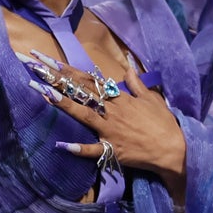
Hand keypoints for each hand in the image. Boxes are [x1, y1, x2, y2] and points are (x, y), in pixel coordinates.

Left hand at [21, 52, 185, 181]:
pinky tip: (62, 144)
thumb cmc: (164, 123)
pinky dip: (78, 148)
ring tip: (46, 94)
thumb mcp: (152, 98)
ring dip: (65, 105)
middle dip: (59, 81)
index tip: (53, 63)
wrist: (174, 148)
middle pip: (82, 93)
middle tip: (38, 70)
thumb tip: (128, 67)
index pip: (92, 82)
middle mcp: (112, 111)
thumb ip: (137, 83)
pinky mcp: (113, 150)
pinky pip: (93, 150)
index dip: (71, 72)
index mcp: (120, 98)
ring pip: (84, 115)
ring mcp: (110, 130)